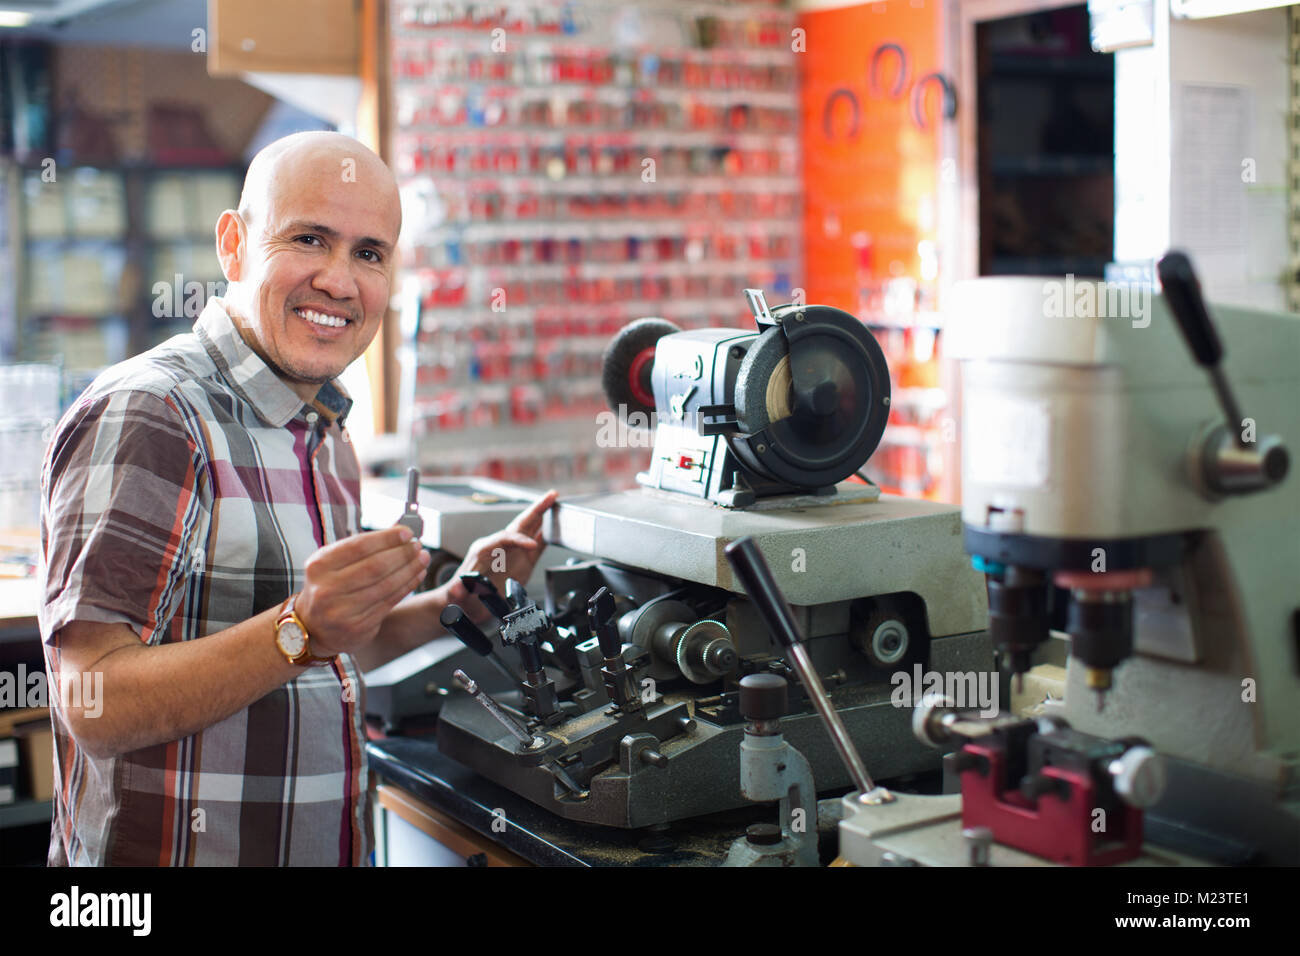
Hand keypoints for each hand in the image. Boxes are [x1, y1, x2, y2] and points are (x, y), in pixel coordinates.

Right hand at [296, 527, 430, 656]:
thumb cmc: (328, 586)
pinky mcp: (358, 627)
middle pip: (375, 567)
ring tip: (422, 559)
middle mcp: (327, 589)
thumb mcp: (334, 562)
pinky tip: (416, 576)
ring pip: (386, 586)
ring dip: (409, 570)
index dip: (386, 538)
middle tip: (417, 545)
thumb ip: (363, 546)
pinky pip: (389, 602)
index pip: (359, 546)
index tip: (406, 532)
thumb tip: (398, 528)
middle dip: (402, 554)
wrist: (312, 627)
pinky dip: (407, 586)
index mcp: (319, 566)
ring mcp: (342, 611)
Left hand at [449, 489, 558, 622]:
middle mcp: (500, 546)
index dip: (519, 539)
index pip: (504, 537)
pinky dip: (547, 536)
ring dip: (543, 516)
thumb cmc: (462, 595)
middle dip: (536, 509)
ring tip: (556, 503)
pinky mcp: (523, 561)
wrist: (468, 604)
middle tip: (551, 496)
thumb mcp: (458, 593)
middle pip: (520, 524)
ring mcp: (512, 552)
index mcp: (484, 549)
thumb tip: (457, 588)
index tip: (531, 546)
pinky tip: (556, 528)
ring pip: (530, 530)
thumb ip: (457, 590)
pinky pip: (537, 545)